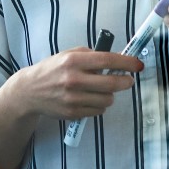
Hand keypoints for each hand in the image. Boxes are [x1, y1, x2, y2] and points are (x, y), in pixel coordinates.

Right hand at [0, 46, 143, 120]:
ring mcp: (73, 98)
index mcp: (73, 60)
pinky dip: (100, 105)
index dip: (126, 62)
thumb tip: (115, 59)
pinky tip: (92, 99)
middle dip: (125, 81)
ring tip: (103, 90)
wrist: (30, 91)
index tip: (138, 64)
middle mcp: (74, 79)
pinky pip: (98, 111)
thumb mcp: (67, 55)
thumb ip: (89, 55)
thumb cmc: (52, 69)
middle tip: (128, 80)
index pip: (107, 60)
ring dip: (111, 95)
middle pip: (111, 83)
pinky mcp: (73, 113)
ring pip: (107, 99)